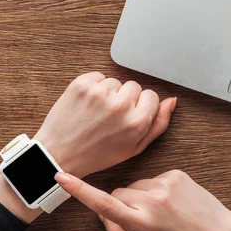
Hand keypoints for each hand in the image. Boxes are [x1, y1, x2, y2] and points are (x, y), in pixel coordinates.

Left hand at [34, 72, 176, 177]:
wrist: (59, 154)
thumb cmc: (98, 154)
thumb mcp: (134, 147)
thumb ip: (158, 124)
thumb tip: (171, 101)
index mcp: (136, 122)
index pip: (152, 96)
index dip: (141, 107)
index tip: (128, 117)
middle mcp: (120, 105)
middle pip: (135, 87)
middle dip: (126, 99)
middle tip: (110, 118)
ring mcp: (99, 92)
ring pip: (116, 82)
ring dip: (109, 93)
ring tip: (97, 113)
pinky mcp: (82, 84)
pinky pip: (98, 76)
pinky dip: (94, 88)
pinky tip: (87, 105)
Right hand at [55, 170, 230, 230]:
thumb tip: (102, 213)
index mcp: (141, 222)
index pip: (103, 203)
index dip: (79, 190)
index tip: (61, 175)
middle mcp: (151, 200)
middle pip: (118, 193)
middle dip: (124, 203)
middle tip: (143, 219)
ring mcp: (164, 184)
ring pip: (136, 185)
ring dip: (142, 196)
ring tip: (164, 212)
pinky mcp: (175, 173)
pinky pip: (154, 178)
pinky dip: (158, 190)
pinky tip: (173, 203)